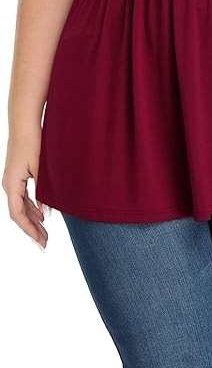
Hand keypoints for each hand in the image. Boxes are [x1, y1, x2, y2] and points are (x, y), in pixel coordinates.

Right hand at [2, 127, 48, 249]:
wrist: (25, 124)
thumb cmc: (33, 143)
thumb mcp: (41, 170)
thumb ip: (43, 193)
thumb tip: (46, 214)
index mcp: (12, 184)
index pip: (17, 214)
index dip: (29, 229)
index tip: (40, 241)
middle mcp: (9, 185)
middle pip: (18, 214)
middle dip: (31, 229)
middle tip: (45, 243)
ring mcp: (12, 181)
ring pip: (21, 207)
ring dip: (32, 220)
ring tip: (45, 233)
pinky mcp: (18, 176)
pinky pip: (23, 198)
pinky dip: (32, 208)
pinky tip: (42, 215)